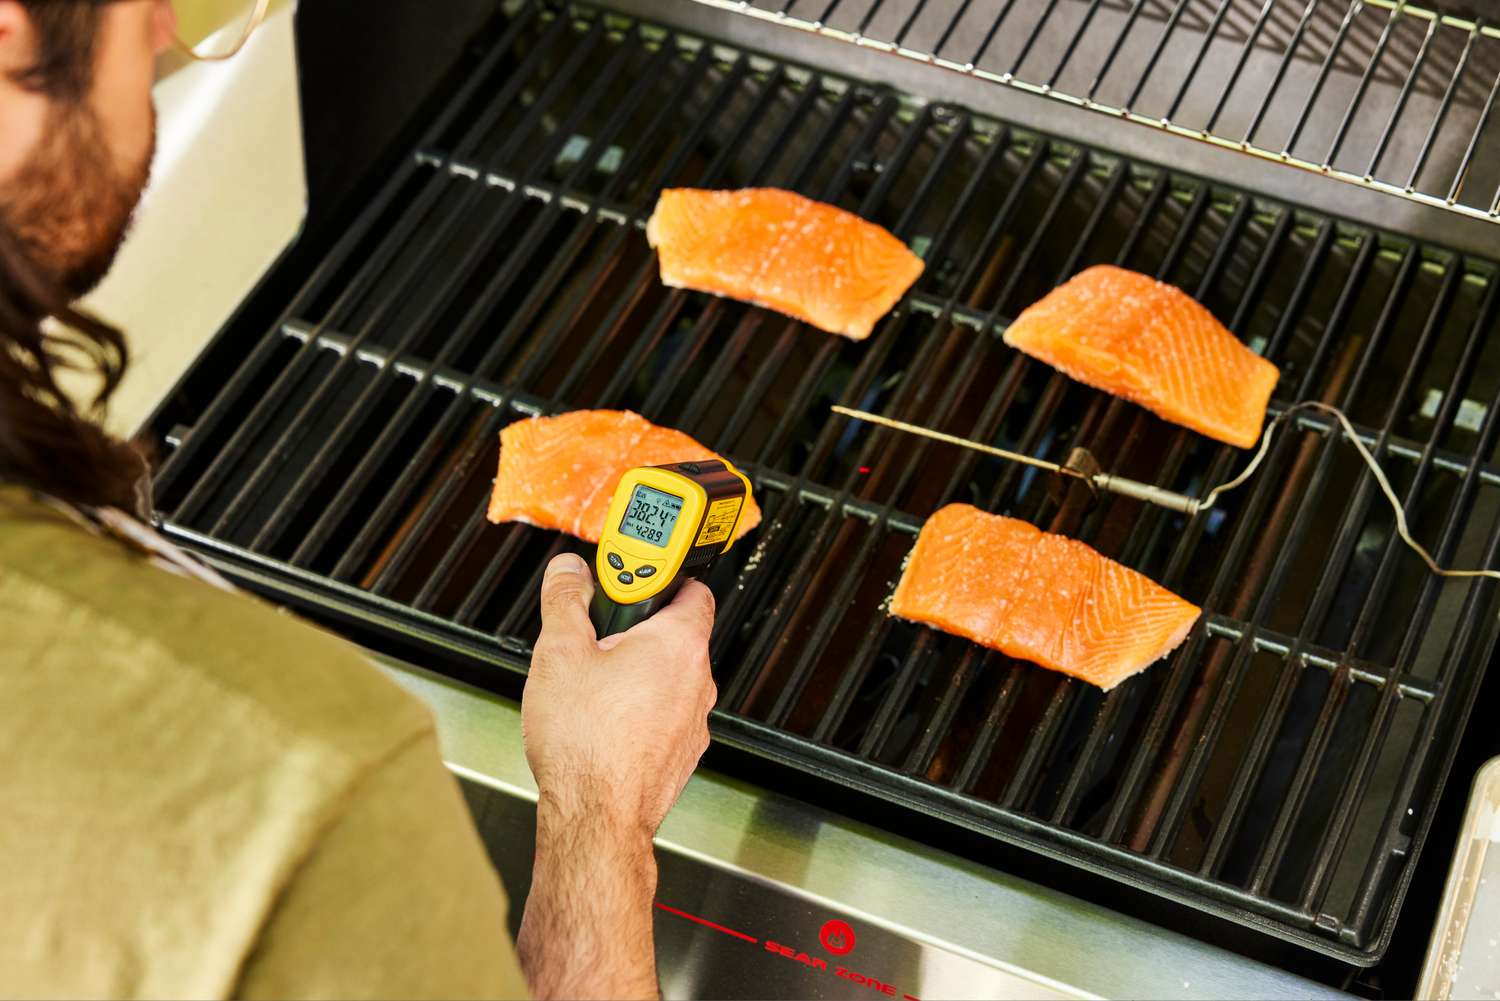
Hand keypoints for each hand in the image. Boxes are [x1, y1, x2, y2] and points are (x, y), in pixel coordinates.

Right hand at [517, 553, 716, 998]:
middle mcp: (698, 680)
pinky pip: (663, 715)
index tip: (631, 573)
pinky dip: (639, 710)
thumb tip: (568, 571)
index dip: (660, 575)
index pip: (692, 586)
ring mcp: (694, 721)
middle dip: (636, 628)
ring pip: (668, 678)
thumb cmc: (586, 744)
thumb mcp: (560, 652)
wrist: (595, 819)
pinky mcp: (681, 753)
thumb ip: (566, 600)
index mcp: (679, 643)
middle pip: (676, 632)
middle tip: (596, 632)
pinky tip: (601, 722)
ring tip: (591, 683)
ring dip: (636, 672)